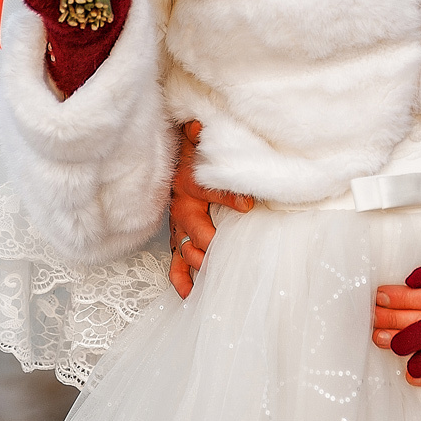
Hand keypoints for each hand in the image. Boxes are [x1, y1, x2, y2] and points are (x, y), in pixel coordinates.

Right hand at [167, 120, 253, 298]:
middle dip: (209, 242)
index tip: (250, 205)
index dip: (230, 198)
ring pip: (184, 248)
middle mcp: (181, 204)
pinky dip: (181, 278)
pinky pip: (175, 261)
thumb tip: (198, 126)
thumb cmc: (192, 149)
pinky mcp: (177, 235)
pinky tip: (190, 294)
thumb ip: (199, 134)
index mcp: (189, 181)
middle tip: (224, 253)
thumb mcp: (198, 140)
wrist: (171, 154)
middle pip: (194, 227)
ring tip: (211, 278)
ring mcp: (178, 223)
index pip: (208, 189)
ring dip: (198, 262)